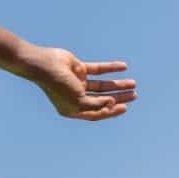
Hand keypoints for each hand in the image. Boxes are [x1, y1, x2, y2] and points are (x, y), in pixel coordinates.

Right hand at [22, 47, 137, 121]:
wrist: (44, 64)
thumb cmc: (58, 85)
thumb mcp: (78, 99)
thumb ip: (96, 104)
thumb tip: (112, 104)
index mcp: (73, 109)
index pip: (97, 113)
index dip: (111, 111)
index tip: (125, 107)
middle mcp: (76, 97)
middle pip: (102, 99)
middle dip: (119, 98)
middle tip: (134, 95)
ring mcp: (77, 83)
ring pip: (102, 85)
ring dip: (117, 85)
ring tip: (133, 83)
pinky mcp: (79, 69)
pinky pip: (98, 69)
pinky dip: (110, 68)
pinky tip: (124, 66)